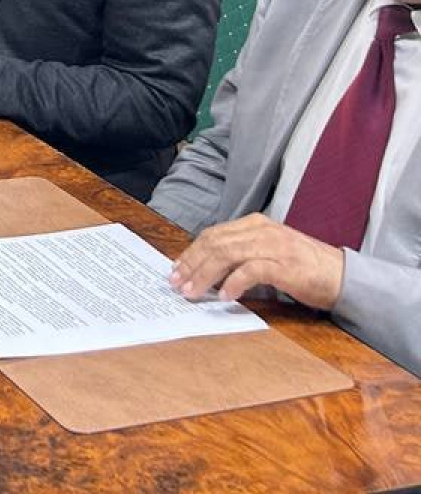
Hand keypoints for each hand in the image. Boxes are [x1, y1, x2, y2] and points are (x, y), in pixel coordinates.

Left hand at [169, 213, 344, 308]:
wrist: (344, 276)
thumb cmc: (305, 269)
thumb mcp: (269, 254)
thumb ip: (242, 256)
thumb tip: (208, 273)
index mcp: (255, 225)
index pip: (213, 235)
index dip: (191, 252)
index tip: (176, 269)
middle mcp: (262, 230)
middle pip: (214, 243)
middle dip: (191, 263)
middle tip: (177, 283)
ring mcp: (274, 246)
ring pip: (227, 254)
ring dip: (205, 274)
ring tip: (192, 291)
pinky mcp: (285, 265)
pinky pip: (251, 270)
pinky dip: (234, 283)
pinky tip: (225, 296)